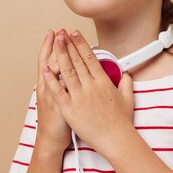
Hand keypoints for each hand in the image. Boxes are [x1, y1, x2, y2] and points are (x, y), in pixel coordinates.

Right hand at [35, 29, 70, 151]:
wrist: (51, 139)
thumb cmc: (57, 120)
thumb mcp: (58, 98)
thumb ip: (64, 84)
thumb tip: (72, 70)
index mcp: (48, 84)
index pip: (48, 60)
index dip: (50, 45)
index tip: (54, 31)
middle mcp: (48, 87)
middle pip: (51, 61)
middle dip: (57, 45)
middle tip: (59, 30)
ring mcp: (53, 96)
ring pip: (54, 72)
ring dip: (58, 56)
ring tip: (61, 41)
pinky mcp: (60, 105)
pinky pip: (60, 89)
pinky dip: (61, 79)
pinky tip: (65, 67)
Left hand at [42, 30, 134, 155]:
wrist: (115, 139)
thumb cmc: (121, 122)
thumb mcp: (127, 99)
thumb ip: (125, 84)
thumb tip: (126, 75)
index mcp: (103, 82)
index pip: (90, 58)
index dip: (81, 44)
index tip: (74, 34)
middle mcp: (91, 87)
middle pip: (77, 61)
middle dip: (68, 45)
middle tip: (62, 32)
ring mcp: (79, 97)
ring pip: (67, 71)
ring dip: (60, 55)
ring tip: (55, 42)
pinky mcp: (70, 109)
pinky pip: (58, 91)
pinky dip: (51, 79)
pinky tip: (45, 68)